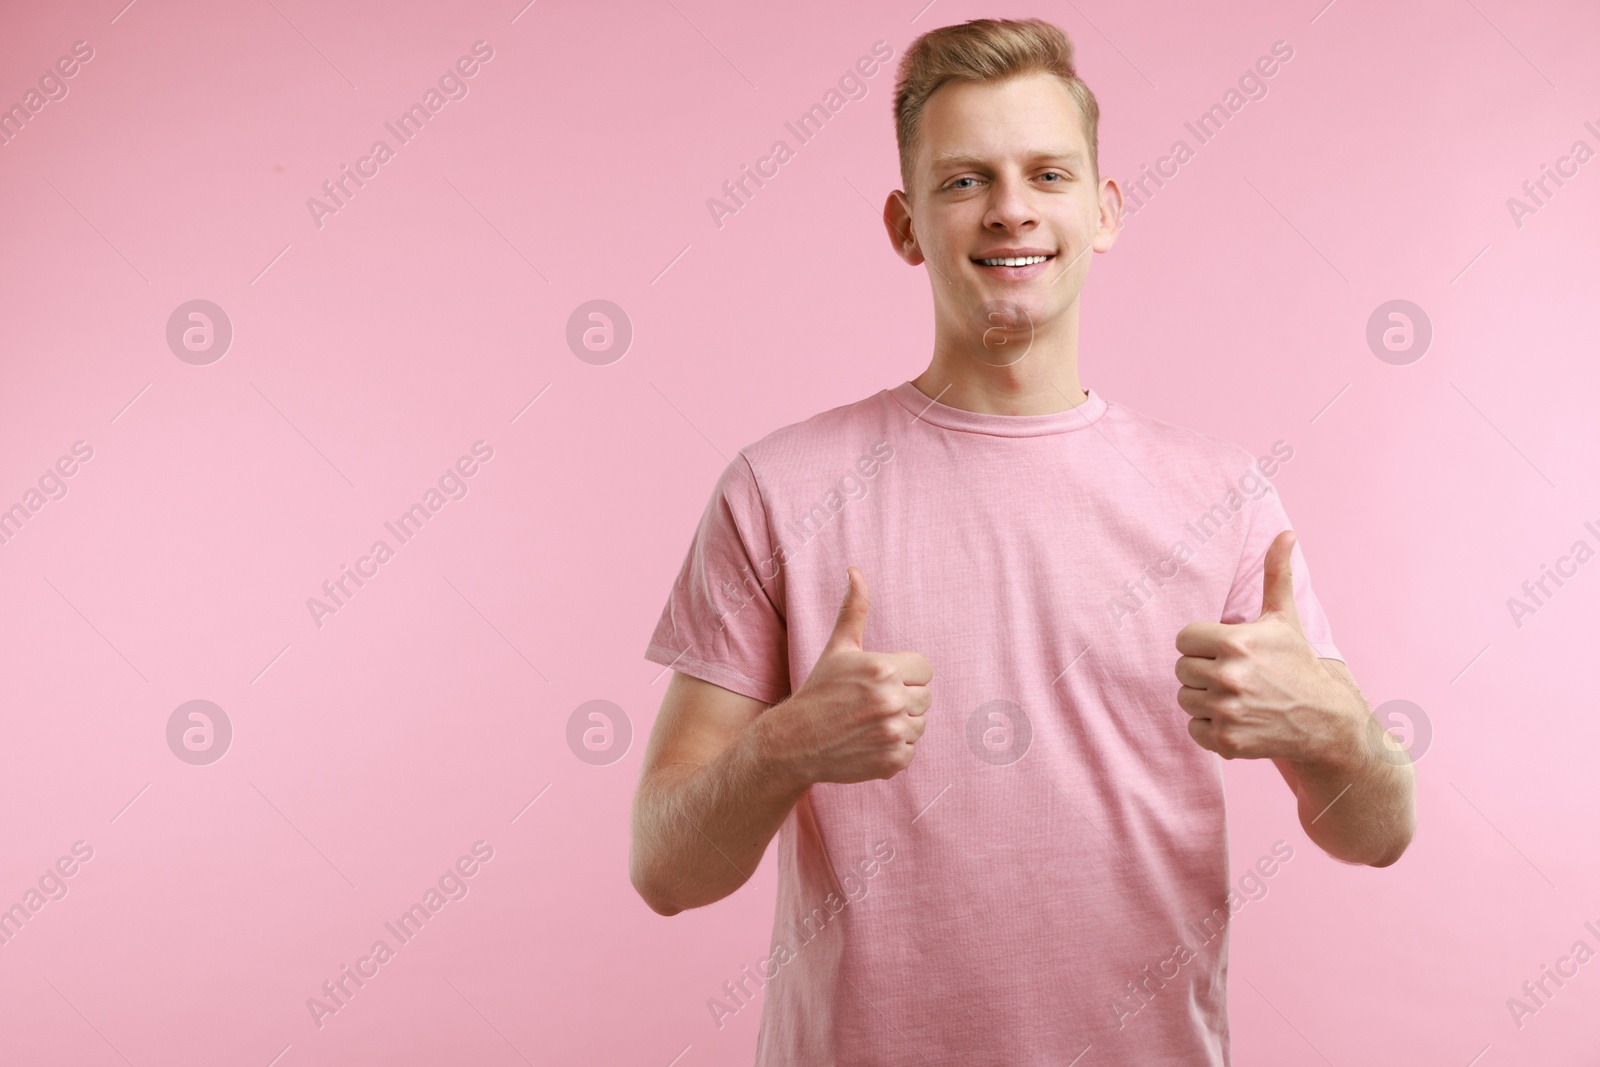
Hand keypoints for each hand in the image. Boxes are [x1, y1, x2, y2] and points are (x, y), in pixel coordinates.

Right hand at [760, 566, 933, 784]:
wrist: (794, 742)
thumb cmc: (819, 690)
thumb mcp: (838, 647)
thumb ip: (854, 609)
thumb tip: (855, 570)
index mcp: (883, 669)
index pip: (925, 669)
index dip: (905, 674)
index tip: (880, 681)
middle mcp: (891, 700)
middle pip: (925, 697)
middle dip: (903, 698)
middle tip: (870, 703)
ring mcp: (892, 733)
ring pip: (920, 724)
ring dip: (900, 724)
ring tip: (869, 722)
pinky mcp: (892, 761)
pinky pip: (910, 750)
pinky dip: (893, 749)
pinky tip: (867, 742)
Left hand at [1174, 530, 1358, 764]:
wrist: (1325, 721)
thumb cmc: (1298, 665)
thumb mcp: (1285, 619)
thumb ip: (1276, 574)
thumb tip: (1286, 533)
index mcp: (1235, 642)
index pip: (1184, 639)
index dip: (1202, 644)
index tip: (1226, 650)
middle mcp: (1228, 676)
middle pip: (1182, 669)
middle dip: (1203, 671)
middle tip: (1234, 675)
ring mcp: (1227, 711)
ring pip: (1185, 699)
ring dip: (1205, 699)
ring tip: (1238, 697)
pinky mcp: (1227, 741)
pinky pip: (1193, 729)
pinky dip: (1210, 727)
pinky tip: (1239, 719)